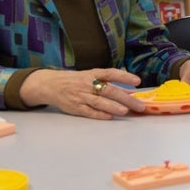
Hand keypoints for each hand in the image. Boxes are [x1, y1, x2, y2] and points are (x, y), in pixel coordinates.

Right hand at [21, 68, 144, 119]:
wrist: (51, 85)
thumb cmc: (75, 80)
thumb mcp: (90, 76)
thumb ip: (108, 82)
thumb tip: (128, 90)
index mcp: (92, 74)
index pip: (110, 73)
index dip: (124, 76)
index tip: (137, 81)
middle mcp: (87, 84)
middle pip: (109, 90)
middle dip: (125, 98)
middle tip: (139, 105)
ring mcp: (81, 96)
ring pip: (99, 102)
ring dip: (113, 106)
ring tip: (126, 111)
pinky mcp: (75, 107)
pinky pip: (89, 111)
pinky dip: (100, 114)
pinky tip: (110, 117)